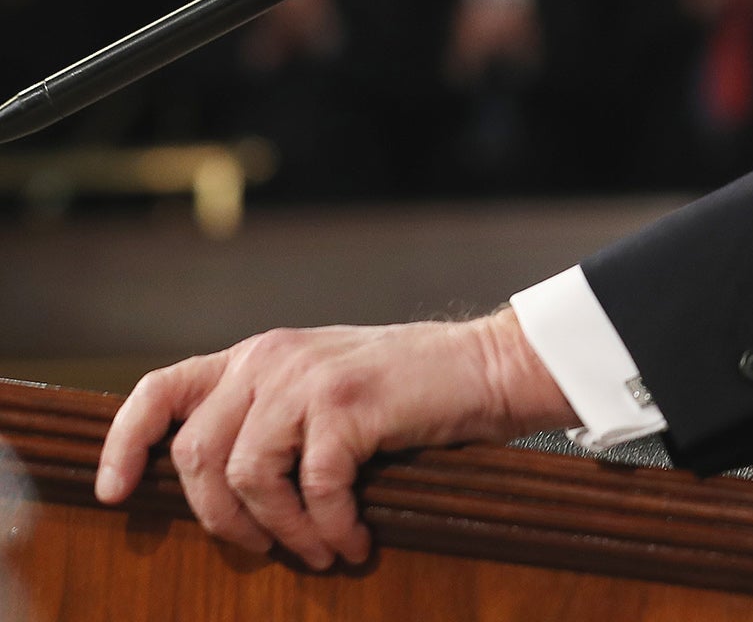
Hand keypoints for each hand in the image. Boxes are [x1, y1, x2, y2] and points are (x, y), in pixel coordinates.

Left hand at [94, 310, 573, 568]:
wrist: (486, 367)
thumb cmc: (409, 389)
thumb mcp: (322, 385)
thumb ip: (268, 411)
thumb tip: (214, 486)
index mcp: (258, 355)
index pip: (161, 388)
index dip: (124, 442)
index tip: (115, 493)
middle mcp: (272, 360)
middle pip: (196, 454)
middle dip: (222, 519)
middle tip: (265, 548)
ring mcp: (308, 379)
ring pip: (249, 478)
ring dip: (282, 532)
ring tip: (319, 550)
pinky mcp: (347, 405)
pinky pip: (313, 488)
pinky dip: (330, 527)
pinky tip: (354, 540)